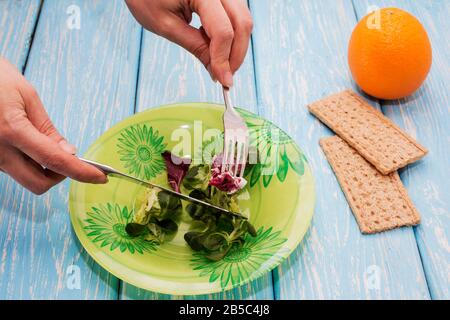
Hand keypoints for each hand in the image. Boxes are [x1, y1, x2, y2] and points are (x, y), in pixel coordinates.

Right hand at [0, 58, 106, 194]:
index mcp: (12, 130)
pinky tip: (31, 145)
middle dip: (61, 176)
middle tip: (72, 159)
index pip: (55, 161)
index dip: (81, 172)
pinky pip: (14, 169)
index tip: (100, 177)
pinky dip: (30, 163)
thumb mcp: (27, 96)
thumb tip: (69, 153)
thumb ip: (48, 128)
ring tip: (46, 143)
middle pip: (39, 183)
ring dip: (44, 169)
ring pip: (26, 178)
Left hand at [125, 0, 252, 86]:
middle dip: (236, 55)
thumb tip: (217, 71)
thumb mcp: (166, 25)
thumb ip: (195, 46)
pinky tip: (215, 44)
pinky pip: (237, 15)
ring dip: (236, 45)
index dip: (224, 59)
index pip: (223, 30)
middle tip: (225, 76)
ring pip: (244, 19)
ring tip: (218, 61)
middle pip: (242, 23)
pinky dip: (232, 34)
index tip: (223, 81)